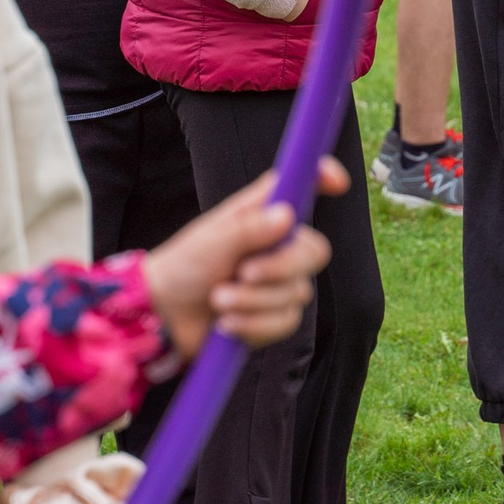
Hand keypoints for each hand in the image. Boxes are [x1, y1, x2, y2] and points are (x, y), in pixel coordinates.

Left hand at [142, 163, 341, 356]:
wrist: (166, 316)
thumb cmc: (185, 266)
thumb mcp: (211, 241)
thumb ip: (248, 229)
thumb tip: (287, 216)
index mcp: (264, 215)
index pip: (302, 188)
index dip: (324, 178)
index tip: (337, 181)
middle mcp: (279, 246)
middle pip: (315, 251)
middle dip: (280, 267)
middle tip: (243, 273)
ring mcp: (281, 283)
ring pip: (297, 293)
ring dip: (252, 301)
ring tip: (218, 301)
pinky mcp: (276, 317)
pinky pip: (285, 322)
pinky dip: (253, 325)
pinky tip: (226, 324)